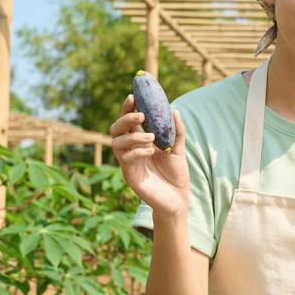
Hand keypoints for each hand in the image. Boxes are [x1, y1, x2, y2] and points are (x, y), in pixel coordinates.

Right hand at [109, 95, 189, 215]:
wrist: (178, 198)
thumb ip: (176, 131)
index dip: (128, 108)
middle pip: (115, 129)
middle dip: (125, 118)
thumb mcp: (179, 148)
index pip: (128, 121)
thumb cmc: (176, 174)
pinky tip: (152, 152)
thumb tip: (174, 110)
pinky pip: (125, 158)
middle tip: (141, 116)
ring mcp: (128, 163)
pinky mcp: (129, 175)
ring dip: (133, 135)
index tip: (133, 96)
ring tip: (151, 138)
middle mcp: (130, 150)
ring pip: (116, 143)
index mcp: (139, 141)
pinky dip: (138, 151)